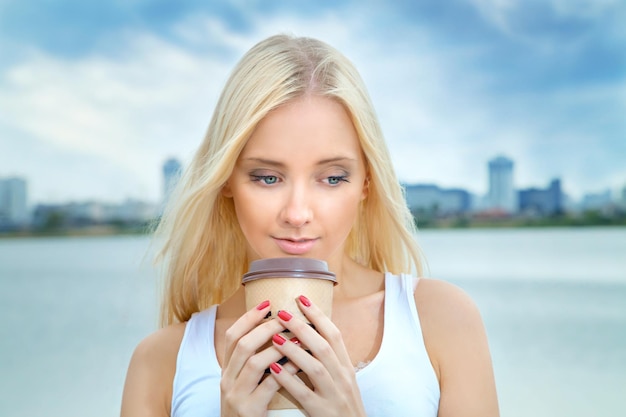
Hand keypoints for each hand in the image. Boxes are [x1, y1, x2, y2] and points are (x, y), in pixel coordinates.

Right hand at [220, 300, 291, 416]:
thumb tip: (274, 332)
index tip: (267, 304)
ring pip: (254, 362)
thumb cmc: (249, 409)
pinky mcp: (249, 410)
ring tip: (296, 337)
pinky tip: (299, 364)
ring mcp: (235, 395)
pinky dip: (285, 371)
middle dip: (265, 328)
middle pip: (242, 344)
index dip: (249, 318)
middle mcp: (226, 381)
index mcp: (226, 371)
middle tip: (285, 317)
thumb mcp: (244, 384)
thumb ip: (253, 362)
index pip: (232, 336)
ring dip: (277, 347)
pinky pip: (269, 385)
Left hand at [269, 296, 367, 416]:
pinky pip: (303, 393)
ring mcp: (333, 395)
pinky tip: (273, 370)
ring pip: (315, 367)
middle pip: (323, 346)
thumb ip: (330, 359)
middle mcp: (342, 378)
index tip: (302, 299)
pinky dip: (288, 380)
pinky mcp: (322, 411)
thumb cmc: (343, 406)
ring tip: (275, 337)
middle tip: (282, 313)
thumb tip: (310, 334)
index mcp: (346, 367)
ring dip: (294, 350)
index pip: (334, 335)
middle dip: (302, 327)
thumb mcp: (343, 380)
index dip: (318, 315)